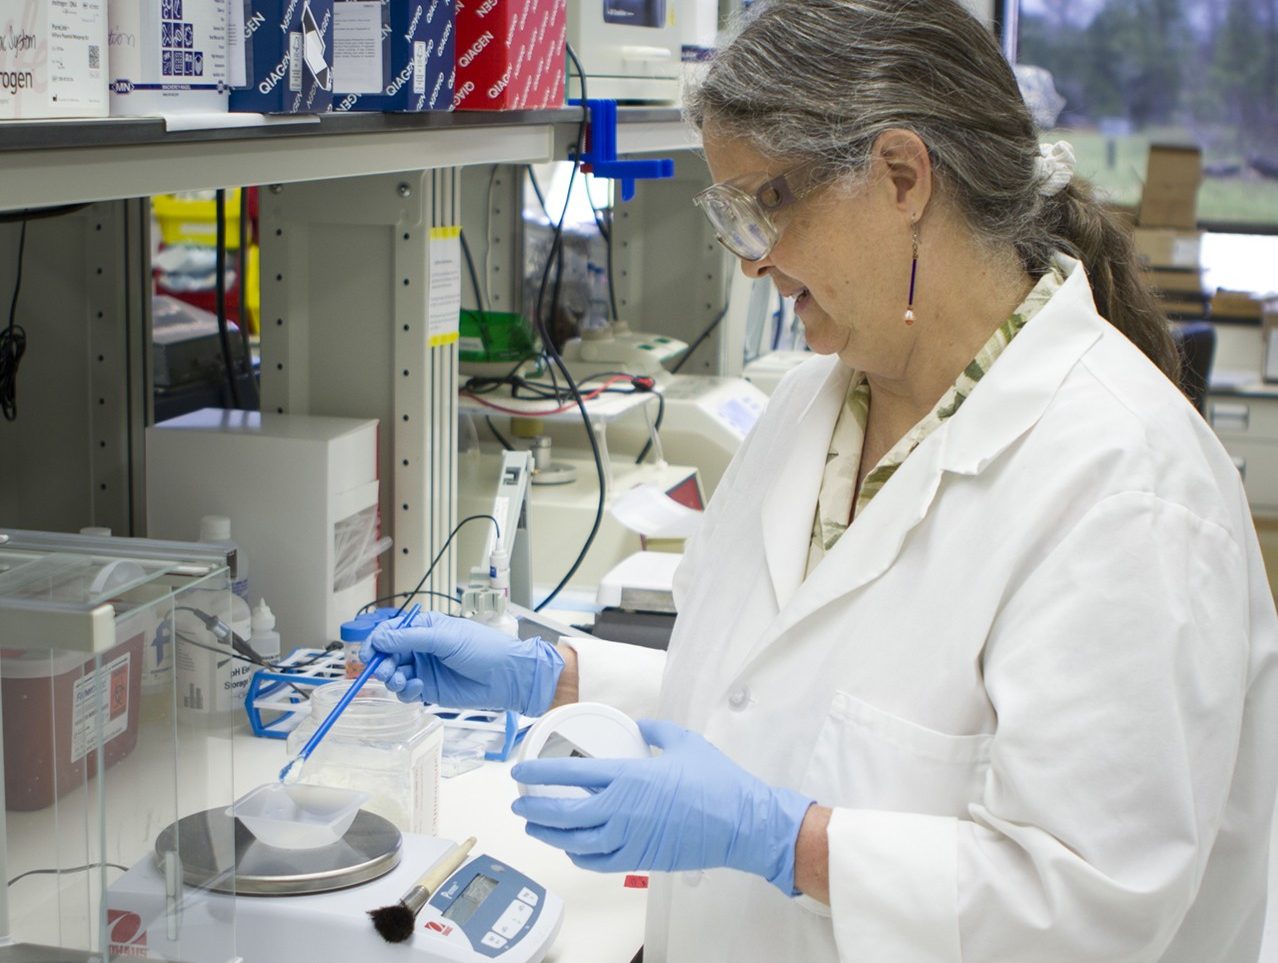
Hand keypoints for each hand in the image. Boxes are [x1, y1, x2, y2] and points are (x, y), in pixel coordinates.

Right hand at [360, 611, 563, 716]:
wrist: (506, 676)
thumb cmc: (483, 648)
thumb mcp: (445, 638)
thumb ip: (410, 638)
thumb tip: (379, 638)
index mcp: (424, 628)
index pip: (390, 631)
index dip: (375, 642)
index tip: (367, 654)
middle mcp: (421, 647)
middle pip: (388, 655)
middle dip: (382, 663)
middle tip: (386, 671)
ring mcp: (424, 669)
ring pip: (394, 675)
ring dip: (392, 678)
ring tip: (401, 680)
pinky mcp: (429, 689)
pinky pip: (406, 692)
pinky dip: (406, 691)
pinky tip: (419, 688)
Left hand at [511, 719, 813, 893]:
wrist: (742, 823)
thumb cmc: (717, 782)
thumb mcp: (685, 742)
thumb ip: (655, 730)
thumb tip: (639, 725)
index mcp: (630, 776)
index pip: (572, 774)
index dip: (540, 773)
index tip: (521, 771)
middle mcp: (622, 810)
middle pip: (565, 813)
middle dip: (535, 809)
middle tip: (519, 803)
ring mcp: (630, 838)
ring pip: (575, 842)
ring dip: (550, 835)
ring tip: (534, 827)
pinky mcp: (641, 859)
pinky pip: (598, 862)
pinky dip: (578, 856)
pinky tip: (570, 848)